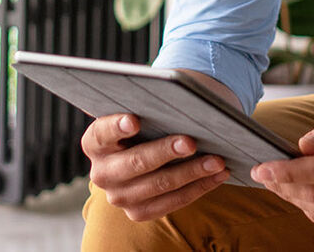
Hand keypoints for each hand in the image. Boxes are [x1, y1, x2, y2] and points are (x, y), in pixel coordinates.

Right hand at [82, 113, 229, 221]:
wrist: (143, 151)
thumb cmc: (146, 122)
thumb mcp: (140, 112)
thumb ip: (149, 107)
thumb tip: (181, 101)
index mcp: (95, 143)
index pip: (102, 132)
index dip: (117, 127)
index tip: (135, 120)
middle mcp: (102, 173)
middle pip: (135, 163)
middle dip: (165, 152)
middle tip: (190, 142)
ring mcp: (119, 197)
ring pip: (159, 185)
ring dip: (192, 172)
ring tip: (217, 159)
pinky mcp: (139, 212)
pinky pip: (173, 202)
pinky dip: (199, 187)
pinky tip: (218, 174)